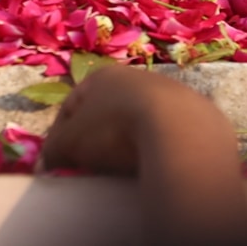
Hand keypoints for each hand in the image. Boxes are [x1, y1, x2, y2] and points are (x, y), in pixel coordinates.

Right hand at [41, 65, 234, 174]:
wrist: (180, 130)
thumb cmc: (114, 127)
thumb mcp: (71, 141)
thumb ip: (54, 149)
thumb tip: (48, 162)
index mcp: (103, 76)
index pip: (72, 104)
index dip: (60, 133)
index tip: (57, 160)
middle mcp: (138, 77)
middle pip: (107, 111)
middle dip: (97, 138)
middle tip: (90, 167)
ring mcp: (171, 93)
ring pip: (141, 121)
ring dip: (129, 143)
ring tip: (122, 170)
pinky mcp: (197, 115)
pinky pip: (168, 135)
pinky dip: (158, 149)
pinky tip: (153, 166)